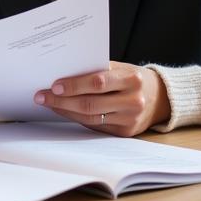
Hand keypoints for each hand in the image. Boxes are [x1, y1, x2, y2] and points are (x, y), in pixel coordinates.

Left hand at [33, 61, 170, 136]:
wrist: (159, 96)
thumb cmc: (130, 77)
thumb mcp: (119, 68)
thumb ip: (96, 70)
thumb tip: (62, 73)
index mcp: (131, 79)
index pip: (98, 82)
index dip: (74, 85)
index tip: (54, 85)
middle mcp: (133, 101)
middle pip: (91, 103)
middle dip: (62, 100)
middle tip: (41, 96)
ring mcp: (130, 119)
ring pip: (90, 118)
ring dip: (65, 110)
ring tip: (47, 103)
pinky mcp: (125, 132)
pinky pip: (95, 126)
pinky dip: (76, 118)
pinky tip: (63, 110)